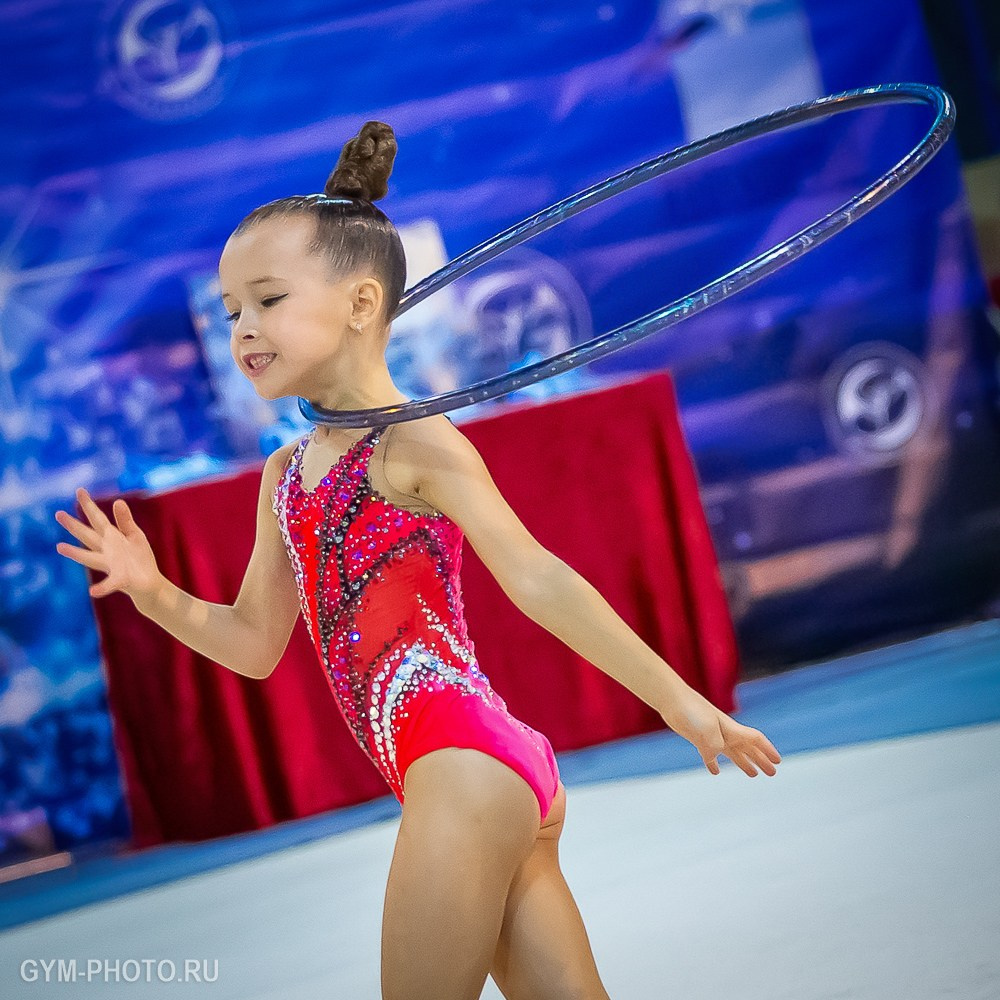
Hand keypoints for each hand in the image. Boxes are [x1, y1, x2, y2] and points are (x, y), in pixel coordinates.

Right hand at [54, 488, 161, 599]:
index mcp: (111, 538)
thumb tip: (117, 501)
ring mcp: (111, 565)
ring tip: (59, 547)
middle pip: (88, 536)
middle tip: (58, 514)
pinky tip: (92, 592)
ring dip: (75, 554)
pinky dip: (102, 588)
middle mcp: (106, 551)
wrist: (149, 583)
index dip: (89, 505)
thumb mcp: (135, 535)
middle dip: (74, 526)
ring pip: (90, 558)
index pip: (98, 519)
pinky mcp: (120, 580)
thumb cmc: (139, 558)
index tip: (79, 490)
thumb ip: (125, 521)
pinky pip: (110, 583)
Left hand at [659, 685, 781, 776]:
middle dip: (761, 760)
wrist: (672, 699)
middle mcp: (724, 733)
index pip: (755, 740)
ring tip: (753, 775)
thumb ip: (714, 745)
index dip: (767, 750)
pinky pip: (709, 755)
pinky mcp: (697, 738)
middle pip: (747, 748)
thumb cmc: (691, 710)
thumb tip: (713, 761)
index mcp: (731, 729)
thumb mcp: (706, 729)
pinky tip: (715, 771)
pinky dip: (713, 763)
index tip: (778, 761)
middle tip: (772, 773)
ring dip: (744, 763)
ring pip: (732, 752)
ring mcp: (711, 736)